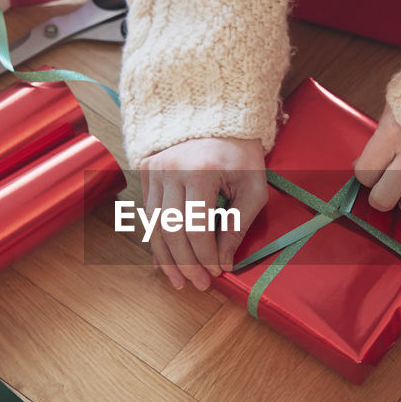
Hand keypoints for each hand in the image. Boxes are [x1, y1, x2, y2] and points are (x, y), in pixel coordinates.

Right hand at [140, 137, 267, 289]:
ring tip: (179, 280)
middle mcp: (171, 170)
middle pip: (172, 230)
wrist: (219, 117)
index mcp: (201, 171)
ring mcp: (155, 169)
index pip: (196, 227)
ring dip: (166, 258)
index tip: (217, 272)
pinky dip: (157, 239)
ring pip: (155, 225)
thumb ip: (238, 226)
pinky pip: (148, 213)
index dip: (206, 255)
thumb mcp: (253, 188)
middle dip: (186, 263)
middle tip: (199, 284)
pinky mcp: (147, 170)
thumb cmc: (241, 154)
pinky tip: (166, 260)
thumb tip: (223, 263)